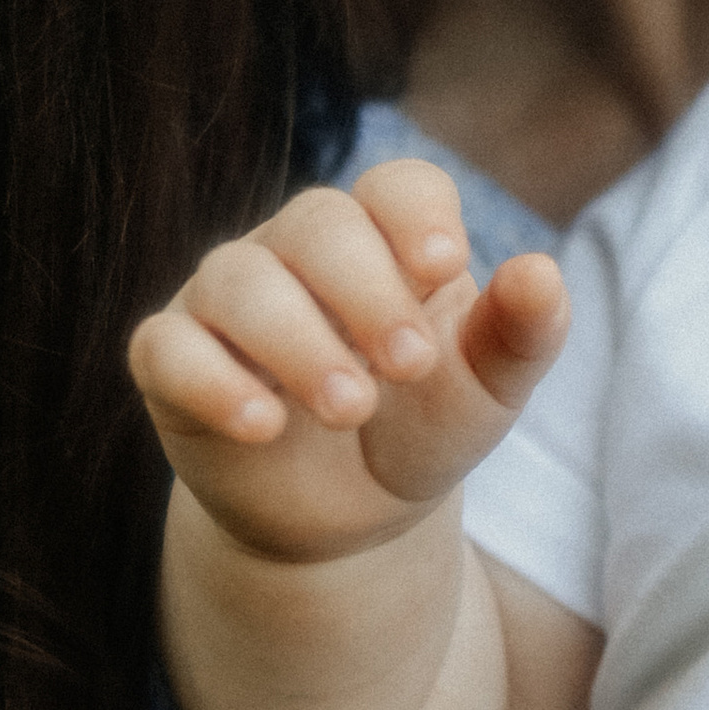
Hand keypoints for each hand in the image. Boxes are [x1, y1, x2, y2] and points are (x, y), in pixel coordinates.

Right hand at [127, 160, 565, 563]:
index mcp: (383, 239)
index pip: (395, 186)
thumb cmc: (422, 430)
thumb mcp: (486, 392)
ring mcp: (225, 299)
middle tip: (409, 366)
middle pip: (318, 224)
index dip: (415, 215)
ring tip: (352, 407)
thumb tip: (541, 271)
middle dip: (367, 292)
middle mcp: (296, 251)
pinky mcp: (171, 360)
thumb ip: (520, 334)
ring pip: (239, 280)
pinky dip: (213, 380)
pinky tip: (263, 425)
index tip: (443, 265)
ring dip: (299, 342)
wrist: (350, 523)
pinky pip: (167, 347)